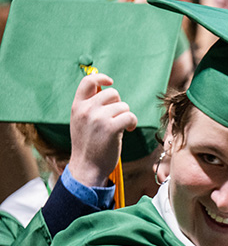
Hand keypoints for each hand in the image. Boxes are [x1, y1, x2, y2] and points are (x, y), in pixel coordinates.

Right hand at [67, 73, 137, 188]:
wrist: (86, 167)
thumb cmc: (88, 145)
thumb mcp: (81, 121)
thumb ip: (89, 106)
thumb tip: (105, 88)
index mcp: (77, 106)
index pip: (87, 81)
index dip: (101, 78)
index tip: (110, 82)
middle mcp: (86, 109)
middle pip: (112, 93)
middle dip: (118, 105)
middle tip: (116, 118)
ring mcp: (97, 118)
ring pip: (123, 106)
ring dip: (126, 116)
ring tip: (120, 128)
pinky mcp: (110, 128)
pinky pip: (130, 116)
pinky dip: (132, 122)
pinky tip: (127, 130)